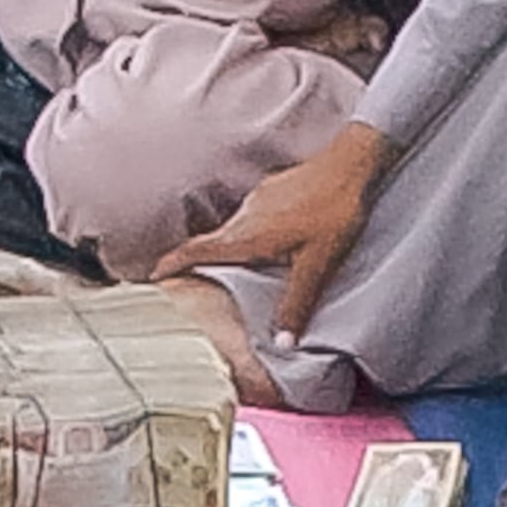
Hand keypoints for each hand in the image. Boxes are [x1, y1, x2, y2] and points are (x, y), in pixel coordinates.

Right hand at [159, 115, 387, 336]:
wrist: (352, 163)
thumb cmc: (335, 210)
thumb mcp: (317, 264)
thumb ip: (297, 303)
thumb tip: (282, 342)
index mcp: (250, 235)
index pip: (198, 250)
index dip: (172, 263)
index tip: (154, 274)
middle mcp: (246, 216)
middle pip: (210, 241)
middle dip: (193, 260)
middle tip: (184, 279)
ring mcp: (258, 200)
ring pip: (231, 230)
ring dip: (223, 248)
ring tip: (226, 268)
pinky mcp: (272, 191)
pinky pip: (249, 218)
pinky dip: (246, 235)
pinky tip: (265, 243)